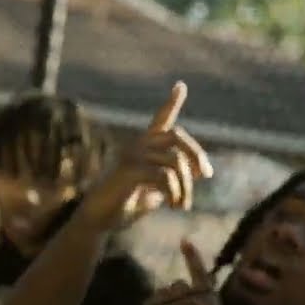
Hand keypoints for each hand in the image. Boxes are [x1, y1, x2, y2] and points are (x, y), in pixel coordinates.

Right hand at [78, 82, 212, 232]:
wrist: (98, 219)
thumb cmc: (126, 205)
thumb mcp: (157, 190)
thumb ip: (176, 177)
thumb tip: (202, 170)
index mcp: (144, 148)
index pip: (160, 120)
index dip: (171, 103)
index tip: (180, 85)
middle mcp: (137, 145)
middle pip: (177, 135)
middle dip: (197, 155)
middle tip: (206, 176)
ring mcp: (131, 156)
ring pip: (175, 160)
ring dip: (186, 186)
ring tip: (182, 205)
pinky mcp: (127, 170)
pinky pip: (163, 175)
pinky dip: (174, 192)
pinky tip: (173, 204)